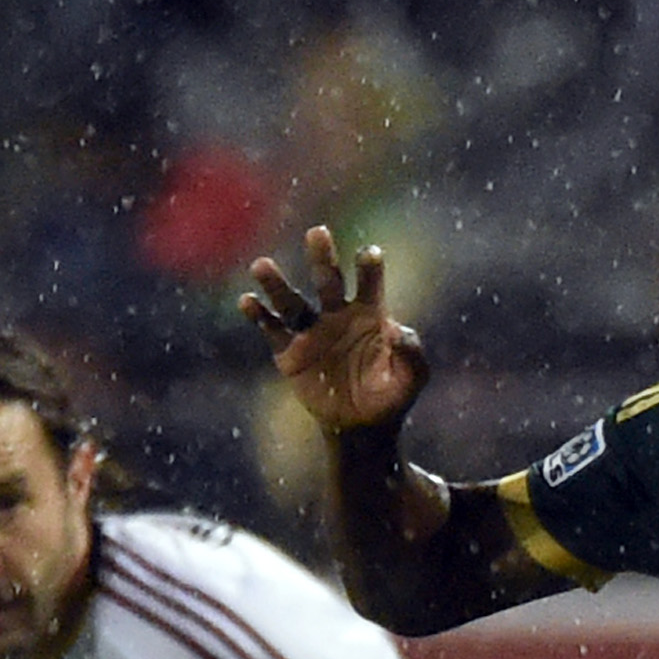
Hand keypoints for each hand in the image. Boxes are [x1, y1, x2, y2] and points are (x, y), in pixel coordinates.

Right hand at [240, 232, 428, 437]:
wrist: (362, 426)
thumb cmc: (391, 396)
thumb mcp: (411, 379)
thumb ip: (411, 355)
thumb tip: (397, 331)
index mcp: (369, 314)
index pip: (369, 283)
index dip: (369, 268)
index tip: (369, 254)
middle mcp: (337, 314)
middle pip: (328, 280)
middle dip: (323, 258)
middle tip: (318, 232)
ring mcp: (311, 332)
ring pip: (291, 302)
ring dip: (276, 284)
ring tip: (261, 265)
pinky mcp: (289, 353)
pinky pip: (271, 330)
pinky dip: (258, 316)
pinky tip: (247, 302)